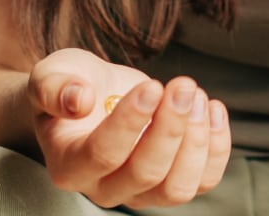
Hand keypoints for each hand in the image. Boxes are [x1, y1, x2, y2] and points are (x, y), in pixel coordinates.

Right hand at [28, 47, 231, 207]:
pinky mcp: (172, 182)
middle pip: (145, 174)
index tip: (152, 86)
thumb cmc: (70, 86)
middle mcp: (104, 189)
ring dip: (196, 140)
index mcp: (69, 165)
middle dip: (170, 127)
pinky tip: (211, 108)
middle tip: (183, 85)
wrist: (92, 95)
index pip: (103, 154)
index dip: (131, 122)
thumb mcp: (51, 75)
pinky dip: (217, 147)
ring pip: (177, 188)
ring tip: (195, 95)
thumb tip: (79, 100)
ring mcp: (141, 192)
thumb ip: (54, 88)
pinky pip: (204, 180)